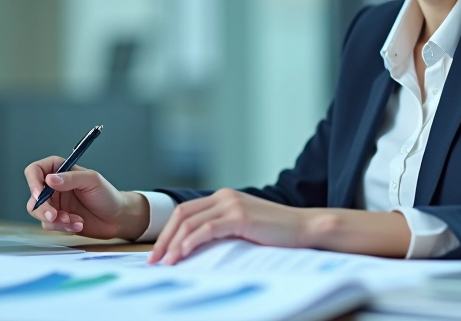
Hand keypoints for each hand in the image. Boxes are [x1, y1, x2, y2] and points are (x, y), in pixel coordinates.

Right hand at [23, 156, 148, 239]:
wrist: (117, 218)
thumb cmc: (107, 195)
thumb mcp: (92, 181)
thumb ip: (71, 178)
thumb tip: (49, 179)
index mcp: (60, 170)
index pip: (35, 170)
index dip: (32, 181)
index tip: (39, 194)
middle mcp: (54, 187)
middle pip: (34, 196)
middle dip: (43, 208)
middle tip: (55, 215)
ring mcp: (55, 204)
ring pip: (39, 213)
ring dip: (55, 220)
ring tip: (74, 220)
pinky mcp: (57, 220)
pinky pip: (50, 225)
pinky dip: (63, 227)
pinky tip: (78, 224)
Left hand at [149, 189, 309, 264]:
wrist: (305, 228)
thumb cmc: (278, 233)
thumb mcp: (245, 226)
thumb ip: (224, 229)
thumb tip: (197, 248)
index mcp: (224, 197)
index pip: (186, 212)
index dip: (168, 232)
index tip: (159, 253)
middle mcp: (225, 196)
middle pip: (182, 215)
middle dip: (165, 239)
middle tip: (155, 260)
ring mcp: (232, 205)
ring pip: (191, 222)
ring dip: (174, 244)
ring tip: (166, 263)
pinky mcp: (240, 217)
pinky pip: (206, 229)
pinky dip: (190, 243)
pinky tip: (182, 255)